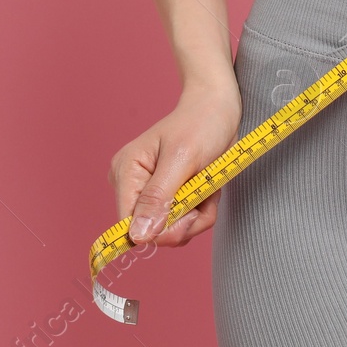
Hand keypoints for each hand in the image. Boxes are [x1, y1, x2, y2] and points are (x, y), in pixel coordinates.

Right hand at [108, 80, 241, 247]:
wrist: (219, 109)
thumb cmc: (200, 124)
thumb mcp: (181, 160)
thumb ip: (158, 198)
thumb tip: (137, 237)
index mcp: (126, 172)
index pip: (129, 224)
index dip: (159, 231)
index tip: (189, 215)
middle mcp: (133, 186)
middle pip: (152, 232)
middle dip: (185, 221)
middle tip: (204, 195)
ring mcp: (150, 193)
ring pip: (172, 231)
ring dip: (198, 215)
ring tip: (207, 188)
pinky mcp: (168, 198)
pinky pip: (183, 223)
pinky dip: (201, 211)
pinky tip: (207, 190)